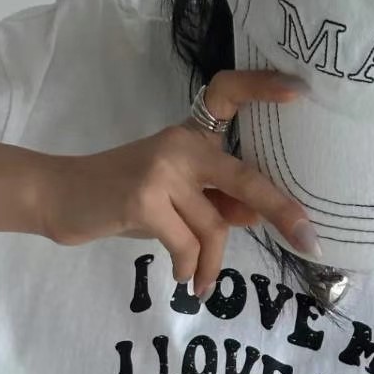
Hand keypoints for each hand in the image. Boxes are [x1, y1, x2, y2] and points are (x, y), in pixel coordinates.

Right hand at [37, 68, 320, 297]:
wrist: (64, 198)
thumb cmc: (122, 200)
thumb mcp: (175, 200)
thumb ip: (214, 203)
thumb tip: (256, 216)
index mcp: (191, 136)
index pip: (229, 95)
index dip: (264, 88)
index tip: (299, 93)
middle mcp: (181, 144)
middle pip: (245, 178)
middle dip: (281, 212)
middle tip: (308, 241)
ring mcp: (163, 169)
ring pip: (214, 227)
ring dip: (210, 264)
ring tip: (200, 285)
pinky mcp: (145, 199)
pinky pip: (187, 244)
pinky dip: (187, 267)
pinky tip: (180, 278)